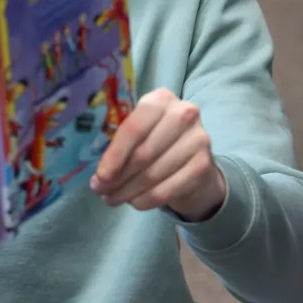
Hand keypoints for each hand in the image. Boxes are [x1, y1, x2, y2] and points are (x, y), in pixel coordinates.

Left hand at [90, 88, 225, 220]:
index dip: (115, 155)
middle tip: (101, 191)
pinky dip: (146, 200)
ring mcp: (198, 139)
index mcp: (160, 99)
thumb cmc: (157, 143)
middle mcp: (183, 113)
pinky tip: (135, 203)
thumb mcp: (140, 134)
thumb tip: (98, 179)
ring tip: (113, 198)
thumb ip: (120, 146)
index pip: (134, 128)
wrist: (194, 161)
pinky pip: (167, 189)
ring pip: (153, 174)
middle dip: (118, 177)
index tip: (100, 176)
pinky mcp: (204, 165)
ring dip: (128, 192)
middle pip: (143, 153)